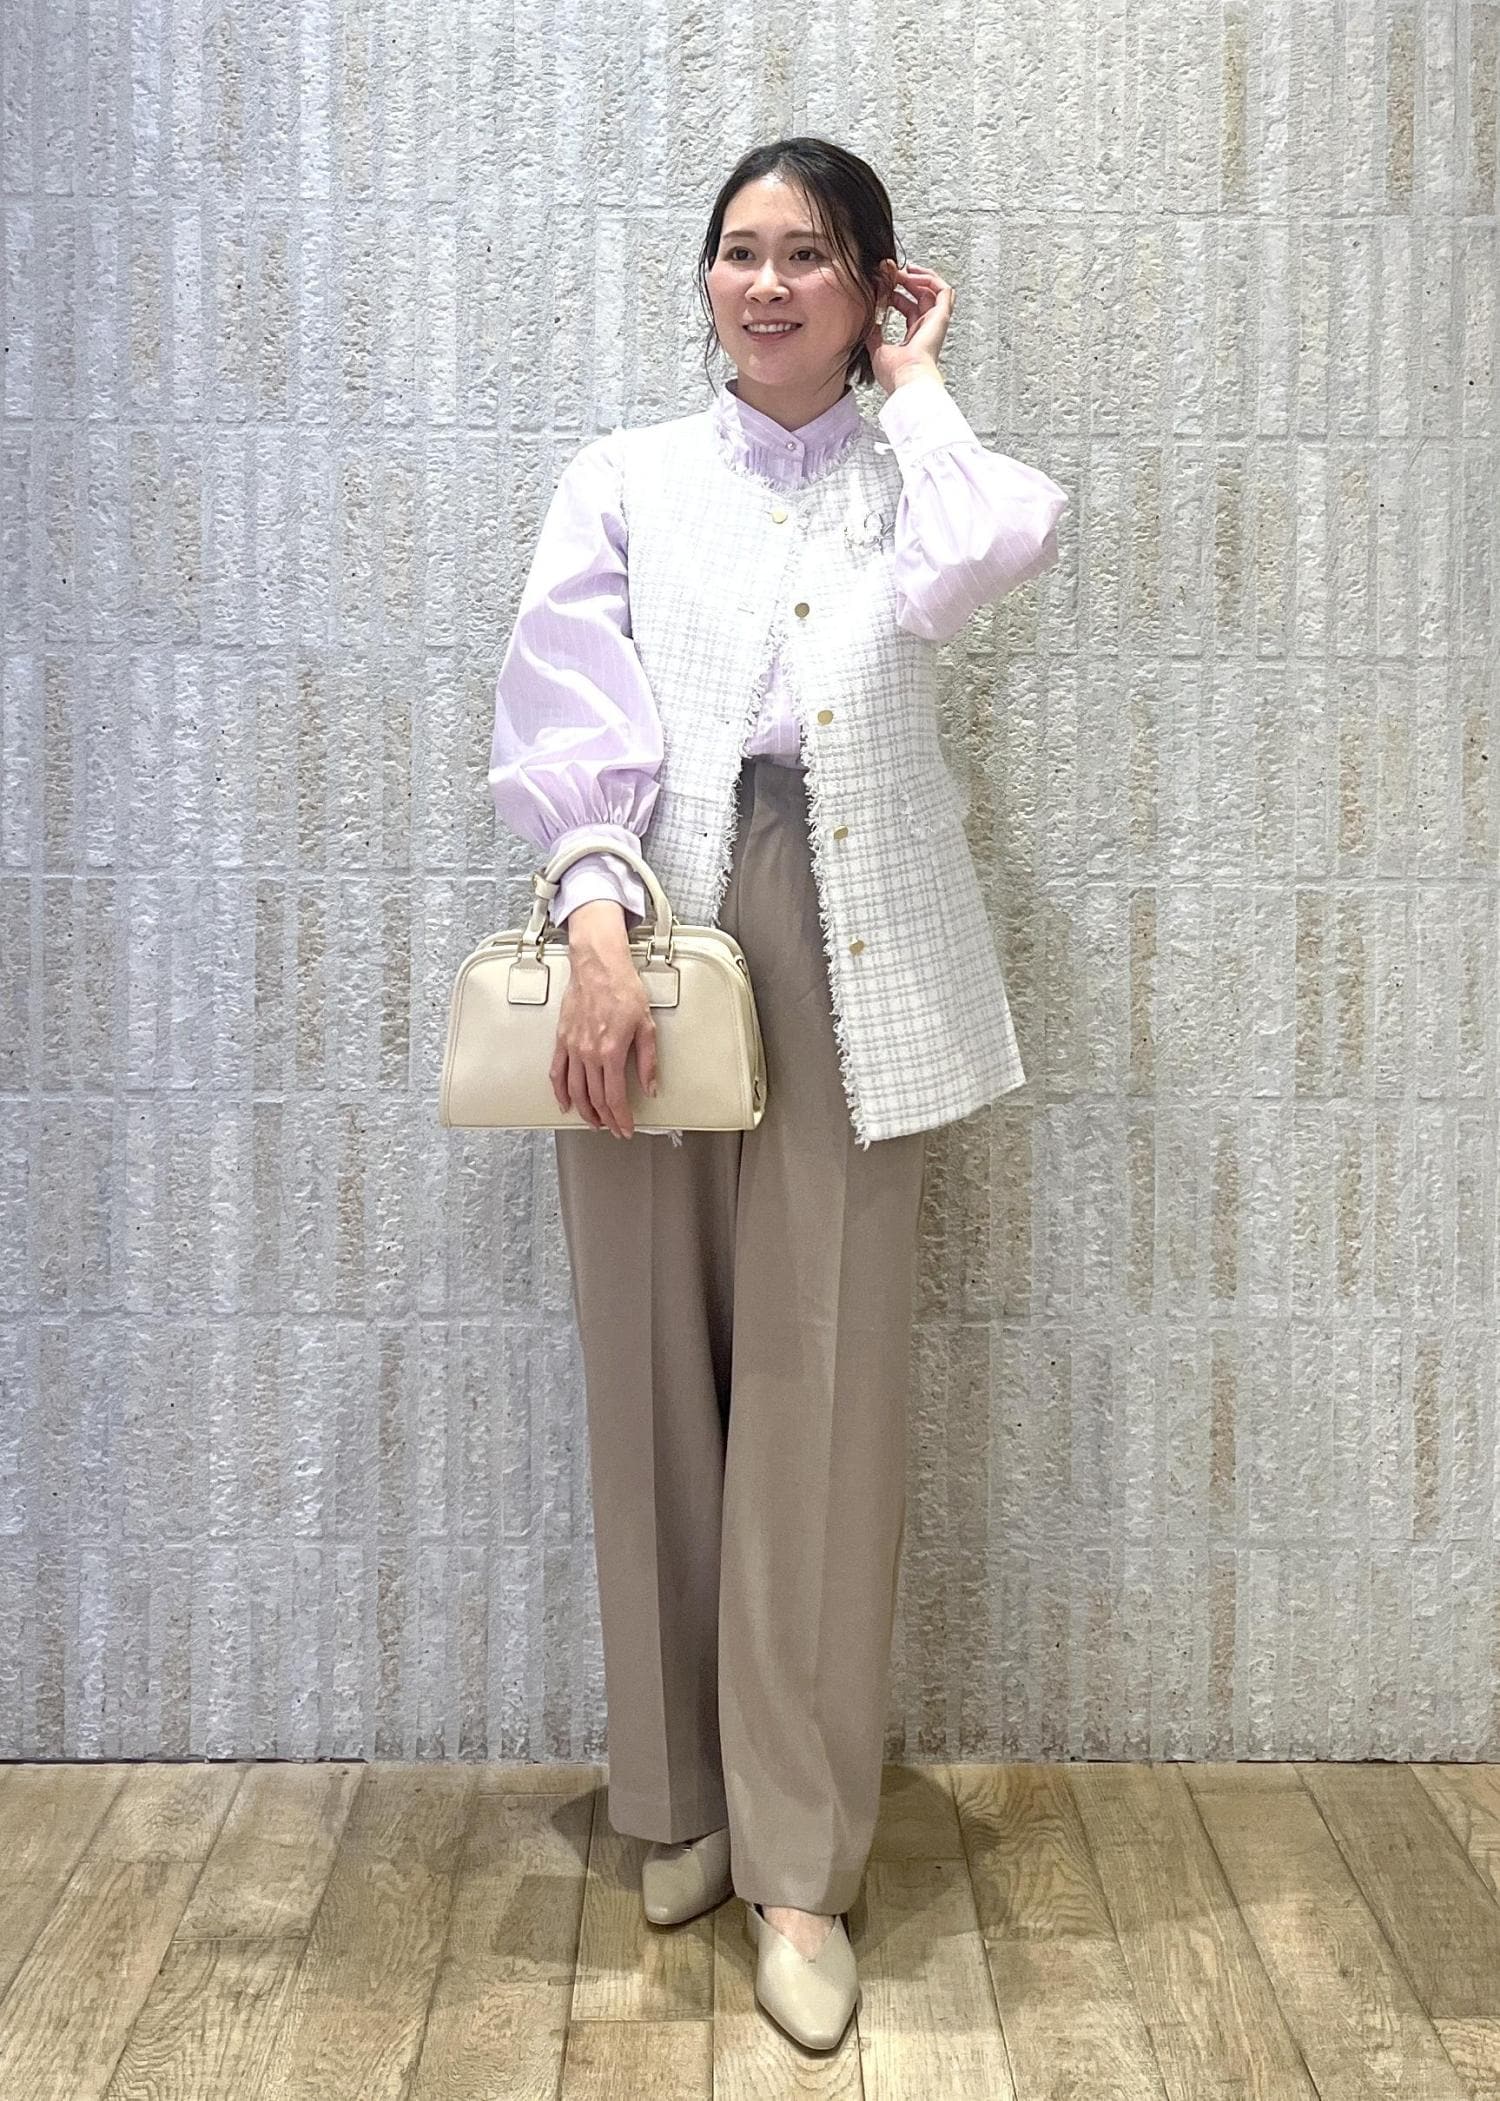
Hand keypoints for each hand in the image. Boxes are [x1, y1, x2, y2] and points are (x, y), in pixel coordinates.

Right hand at [550, 906, 658, 1137]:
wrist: (598, 967)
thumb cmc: (622, 989)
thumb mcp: (646, 1025)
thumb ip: (647, 1061)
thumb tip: (650, 1086)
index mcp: (611, 1052)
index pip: (614, 1097)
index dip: (620, 1118)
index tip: (625, 1127)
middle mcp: (589, 1053)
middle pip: (594, 1098)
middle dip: (605, 1119)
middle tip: (613, 1128)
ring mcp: (572, 1048)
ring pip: (574, 1091)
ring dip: (584, 1112)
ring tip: (594, 1122)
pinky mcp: (562, 1040)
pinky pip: (557, 1072)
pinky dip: (559, 1092)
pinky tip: (565, 1103)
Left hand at [864, 260, 955, 396]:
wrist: (907, 378)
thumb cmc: (896, 373)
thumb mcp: (877, 348)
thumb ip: (873, 332)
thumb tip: (867, 318)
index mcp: (915, 337)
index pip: (908, 309)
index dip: (895, 296)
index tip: (881, 288)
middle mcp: (928, 328)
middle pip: (921, 296)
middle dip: (905, 282)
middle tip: (890, 274)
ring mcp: (936, 321)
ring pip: (934, 290)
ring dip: (917, 277)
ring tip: (902, 271)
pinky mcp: (941, 316)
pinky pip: (943, 290)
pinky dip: (929, 278)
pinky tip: (913, 275)